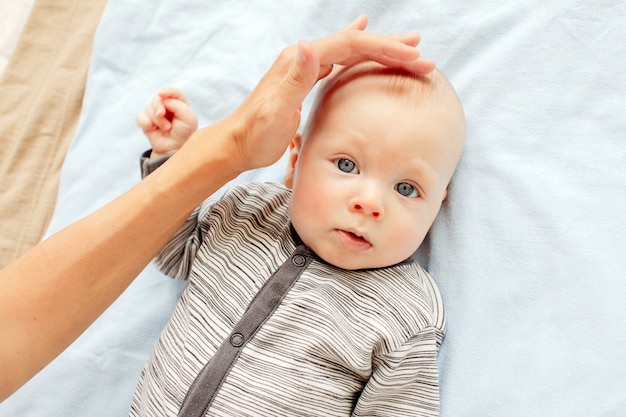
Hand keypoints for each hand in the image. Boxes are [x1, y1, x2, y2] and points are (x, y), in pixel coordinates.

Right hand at [136, 87, 198, 158]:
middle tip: (163, 116)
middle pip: (157, 98)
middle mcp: (167, 107)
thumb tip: (165, 99)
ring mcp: (156, 114)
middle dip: (159, 107)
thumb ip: (180, 106)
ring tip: (166, 129)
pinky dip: (145, 122)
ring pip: (149, 108)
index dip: (167, 91)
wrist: (174, 150)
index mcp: (180, 104)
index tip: (162, 95)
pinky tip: (151, 129)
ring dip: (156, 119)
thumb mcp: (189, 120)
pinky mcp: (147, 122)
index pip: (173, 92)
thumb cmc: (184, 134)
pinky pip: (140, 117)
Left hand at [206, 14, 434, 171]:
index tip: (415, 58)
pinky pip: (339, 60)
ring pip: (350, 50)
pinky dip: (358, 50)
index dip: (385, 49)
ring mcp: (304, 67)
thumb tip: (305, 45)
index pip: (351, 45)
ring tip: (406, 46)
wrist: (237, 143)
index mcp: (301, 61)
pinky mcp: (306, 79)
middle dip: (390, 47)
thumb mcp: (275, 110)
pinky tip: (362, 38)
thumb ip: (294, 78)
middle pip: (355, 43)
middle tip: (422, 52)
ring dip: (379, 48)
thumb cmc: (256, 133)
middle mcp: (303, 58)